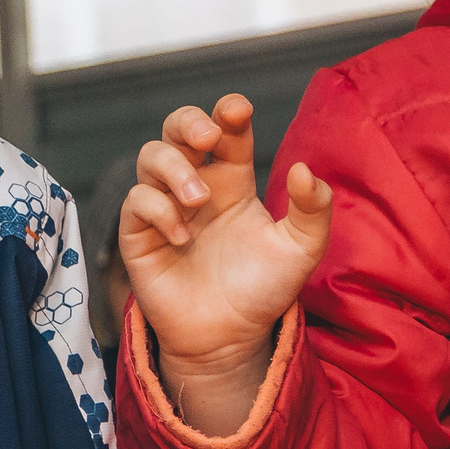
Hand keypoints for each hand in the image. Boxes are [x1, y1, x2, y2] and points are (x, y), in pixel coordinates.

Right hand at [122, 93, 332, 435]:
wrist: (231, 339)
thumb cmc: (264, 290)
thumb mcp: (302, 249)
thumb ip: (312, 210)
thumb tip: (303, 169)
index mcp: (234, 180)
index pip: (227, 131)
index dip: (229, 113)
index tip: (238, 110)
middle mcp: (197, 186)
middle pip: (178, 129)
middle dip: (188, 120)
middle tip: (207, 135)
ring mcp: (165, 208)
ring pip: (151, 157)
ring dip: (174, 168)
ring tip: (199, 200)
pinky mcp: (140, 236)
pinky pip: (136, 202)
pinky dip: (157, 210)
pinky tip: (182, 236)